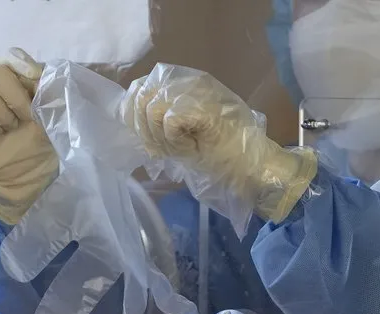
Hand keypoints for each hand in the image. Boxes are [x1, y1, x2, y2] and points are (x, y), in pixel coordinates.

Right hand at [0, 47, 57, 224]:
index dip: (22, 64)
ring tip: (13, 127)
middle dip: (16, 98)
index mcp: (9, 72)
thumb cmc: (37, 135)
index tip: (36, 77)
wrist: (25, 167)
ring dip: (5, 116)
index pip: (10, 55)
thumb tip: (45, 80)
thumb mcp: (50, 114)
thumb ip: (49, 94)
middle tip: (27, 117)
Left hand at [120, 63, 316, 223]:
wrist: (251, 165)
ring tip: (182, 148)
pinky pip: (169, 121)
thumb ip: (157, 119)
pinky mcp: (204, 105)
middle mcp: (188, 81)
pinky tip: (191, 148)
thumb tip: (128, 116)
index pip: (138, 88)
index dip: (133, 115)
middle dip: (145, 130)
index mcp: (182, 84)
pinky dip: (175, 141)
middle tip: (165, 148)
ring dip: (161, 138)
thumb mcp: (180, 134)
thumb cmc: (219, 153)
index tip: (148, 139)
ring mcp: (197, 91)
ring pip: (152, 109)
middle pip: (141, 97)